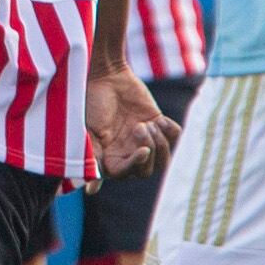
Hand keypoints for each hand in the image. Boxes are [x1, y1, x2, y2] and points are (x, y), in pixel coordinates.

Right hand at [86, 65, 180, 179]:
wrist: (106, 75)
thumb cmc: (92, 103)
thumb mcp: (89, 132)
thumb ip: (93, 158)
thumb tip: (91, 189)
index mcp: (110, 156)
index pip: (128, 174)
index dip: (137, 165)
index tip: (142, 150)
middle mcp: (128, 151)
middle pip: (149, 170)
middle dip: (150, 151)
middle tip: (139, 127)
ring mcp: (145, 138)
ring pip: (165, 157)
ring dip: (161, 142)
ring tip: (149, 123)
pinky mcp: (158, 123)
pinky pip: (175, 136)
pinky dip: (169, 129)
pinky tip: (157, 118)